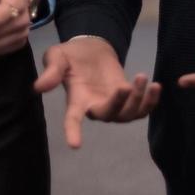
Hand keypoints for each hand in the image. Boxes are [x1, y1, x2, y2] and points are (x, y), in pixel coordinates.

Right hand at [33, 37, 160, 148]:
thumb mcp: (57, 57)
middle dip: (118, 104)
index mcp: (76, 100)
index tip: (75, 145)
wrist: (91, 49)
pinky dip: (151, 102)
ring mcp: (113, 105)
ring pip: (128, 115)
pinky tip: (156, 86)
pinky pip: (142, 109)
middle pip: (108, 115)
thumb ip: (51, 71)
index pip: (72, 119)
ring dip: (138, 100)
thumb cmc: (71, 55)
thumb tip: (38, 88)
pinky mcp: (129, 99)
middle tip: (125, 86)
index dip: (73, 132)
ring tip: (142, 77)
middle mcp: (95, 107)